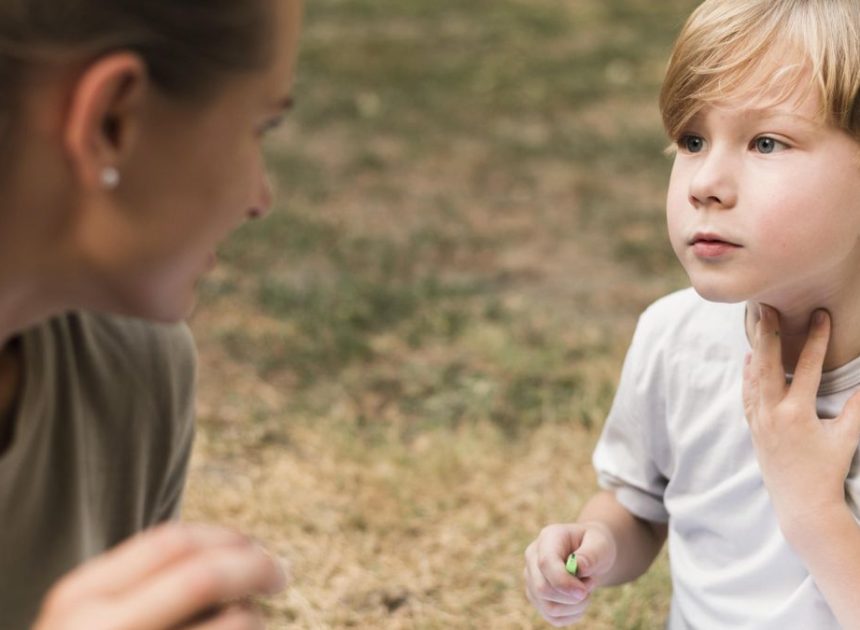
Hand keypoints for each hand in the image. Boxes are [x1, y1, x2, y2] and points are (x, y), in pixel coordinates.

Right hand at [33, 522, 286, 629]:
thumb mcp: (97, 618)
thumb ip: (146, 586)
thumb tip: (241, 551)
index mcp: (81, 598)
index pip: (172, 542)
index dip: (224, 538)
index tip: (252, 545)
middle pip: (206, 575)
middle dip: (256, 566)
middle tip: (280, 574)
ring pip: (236, 621)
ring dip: (254, 620)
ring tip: (248, 626)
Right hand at [523, 522, 615, 626]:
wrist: (591, 553)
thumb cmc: (595, 545)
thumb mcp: (600, 543)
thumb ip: (591, 555)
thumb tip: (578, 568)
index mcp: (548, 538)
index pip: (546, 563)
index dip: (563, 581)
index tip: (583, 592)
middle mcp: (533, 558)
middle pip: (542, 589)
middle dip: (572, 596)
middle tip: (590, 583)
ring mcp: (532, 579)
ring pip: (548, 607)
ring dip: (575, 606)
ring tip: (586, 589)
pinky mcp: (537, 597)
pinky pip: (553, 617)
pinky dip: (572, 615)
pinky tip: (580, 600)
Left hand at [743, 306, 859, 542]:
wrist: (801, 504)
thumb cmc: (828, 471)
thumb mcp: (846, 438)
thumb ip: (859, 409)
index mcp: (797, 414)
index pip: (808, 368)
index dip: (817, 340)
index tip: (822, 315)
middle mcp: (772, 413)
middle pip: (767, 364)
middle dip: (768, 333)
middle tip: (766, 306)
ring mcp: (759, 420)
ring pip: (753, 375)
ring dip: (756, 348)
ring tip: (756, 322)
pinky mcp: (753, 427)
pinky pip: (748, 393)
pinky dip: (749, 373)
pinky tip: (750, 358)